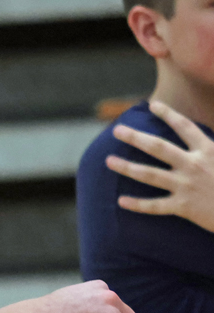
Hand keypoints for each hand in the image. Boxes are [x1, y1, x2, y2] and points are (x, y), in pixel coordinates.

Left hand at [105, 100, 213, 231]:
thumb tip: (206, 133)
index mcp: (209, 151)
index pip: (185, 127)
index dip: (168, 114)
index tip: (151, 105)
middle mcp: (194, 166)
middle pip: (158, 148)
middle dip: (135, 138)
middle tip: (116, 130)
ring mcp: (186, 186)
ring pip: (150, 175)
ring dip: (127, 167)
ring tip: (108, 161)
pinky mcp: (184, 207)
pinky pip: (155, 206)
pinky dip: (138, 205)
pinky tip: (121, 201)